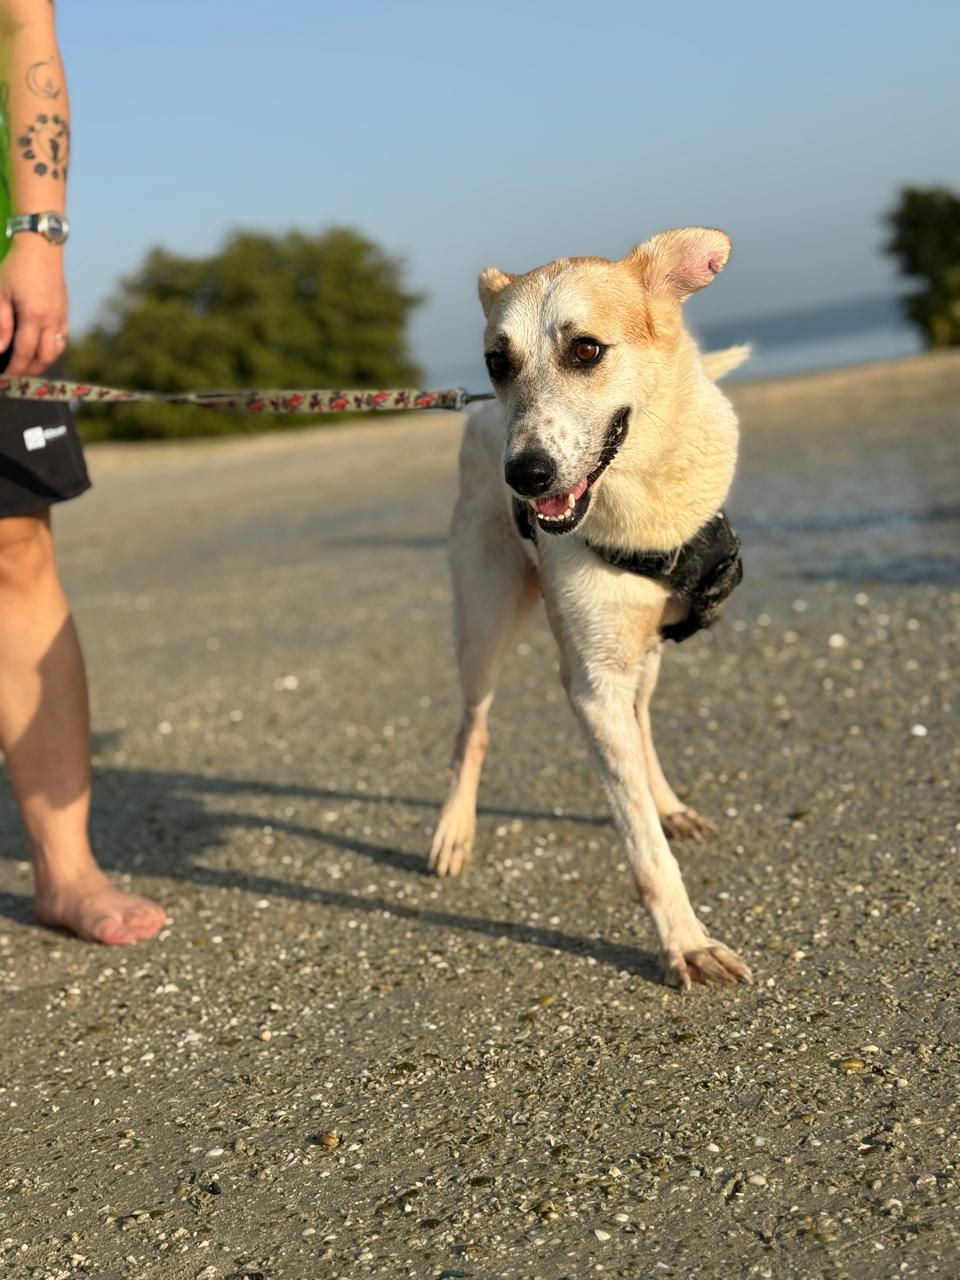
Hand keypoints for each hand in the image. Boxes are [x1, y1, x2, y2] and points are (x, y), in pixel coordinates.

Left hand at [0, 234, 68, 374]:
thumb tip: (0, 348)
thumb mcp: (0, 293)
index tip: (6, 374)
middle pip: (45, 357)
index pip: (25, 352)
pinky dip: (52, 348)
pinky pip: (62, 338)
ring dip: (43, 361)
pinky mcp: (65, 312)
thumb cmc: (16, 268)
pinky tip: (41, 346)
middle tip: (16, 371)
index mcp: (33, 317)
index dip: (15, 367)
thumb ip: (1, 323)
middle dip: (30, 369)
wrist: (41, 247)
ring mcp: (61, 317)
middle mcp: (51, 320)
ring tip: (29, 362)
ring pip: (57, 351)